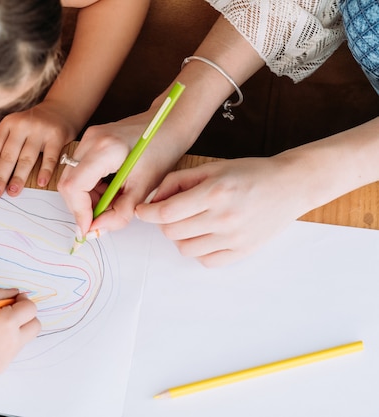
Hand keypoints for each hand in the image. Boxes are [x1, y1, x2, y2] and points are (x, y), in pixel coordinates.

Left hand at [0, 101, 77, 197]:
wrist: (60, 110)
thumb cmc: (33, 124)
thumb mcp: (15, 125)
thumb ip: (3, 141)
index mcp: (8, 123)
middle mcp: (22, 125)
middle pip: (9, 155)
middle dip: (1, 176)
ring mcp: (40, 130)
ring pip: (27, 158)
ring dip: (19, 177)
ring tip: (13, 191)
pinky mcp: (56, 136)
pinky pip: (50, 157)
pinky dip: (45, 171)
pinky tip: (40, 182)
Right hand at [0, 288, 40, 372]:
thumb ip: (4, 294)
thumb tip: (18, 294)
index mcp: (7, 322)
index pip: (30, 309)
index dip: (24, 301)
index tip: (16, 299)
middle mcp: (10, 342)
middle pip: (35, 327)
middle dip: (26, 316)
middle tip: (12, 311)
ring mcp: (6, 357)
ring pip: (24, 340)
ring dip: (17, 330)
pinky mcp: (0, 366)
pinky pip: (11, 351)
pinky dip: (5, 343)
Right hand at [58, 111, 181, 236]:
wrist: (168, 124)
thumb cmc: (162, 150)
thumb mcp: (144, 188)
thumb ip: (120, 212)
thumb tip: (98, 230)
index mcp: (104, 149)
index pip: (74, 187)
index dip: (79, 212)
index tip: (90, 229)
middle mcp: (90, 141)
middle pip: (68, 184)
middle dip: (82, 207)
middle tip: (102, 219)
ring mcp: (88, 139)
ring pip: (72, 179)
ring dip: (87, 198)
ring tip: (111, 203)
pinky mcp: (90, 141)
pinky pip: (79, 171)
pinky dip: (90, 188)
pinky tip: (110, 191)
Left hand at [135, 156, 307, 266]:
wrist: (290, 185)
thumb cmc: (249, 173)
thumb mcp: (211, 167)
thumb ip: (177, 181)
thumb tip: (153, 200)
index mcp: (214, 192)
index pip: (166, 213)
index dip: (147, 213)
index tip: (142, 211)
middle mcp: (224, 218)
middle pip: (172, 231)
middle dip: (163, 222)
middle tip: (172, 212)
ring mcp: (234, 239)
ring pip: (185, 248)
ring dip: (180, 236)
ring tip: (191, 222)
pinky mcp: (242, 252)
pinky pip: (205, 260)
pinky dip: (199, 250)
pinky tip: (206, 235)